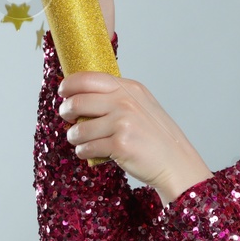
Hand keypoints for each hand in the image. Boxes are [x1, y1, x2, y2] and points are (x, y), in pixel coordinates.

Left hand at [58, 71, 209, 203]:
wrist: (176, 162)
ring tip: (80, 140)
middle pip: (78, 102)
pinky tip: (90, 152)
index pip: (88, 78)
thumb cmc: (157, 137)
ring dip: (74, 137)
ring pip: (79, 129)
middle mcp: (125, 102)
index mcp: (130, 89)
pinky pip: (87, 148)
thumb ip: (117, 97)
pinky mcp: (119, 145)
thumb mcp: (142, 106)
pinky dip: (84, 152)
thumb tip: (81, 95)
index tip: (63, 92)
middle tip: (67, 118)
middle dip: (66, 111)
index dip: (69, 84)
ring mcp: (123, 123)